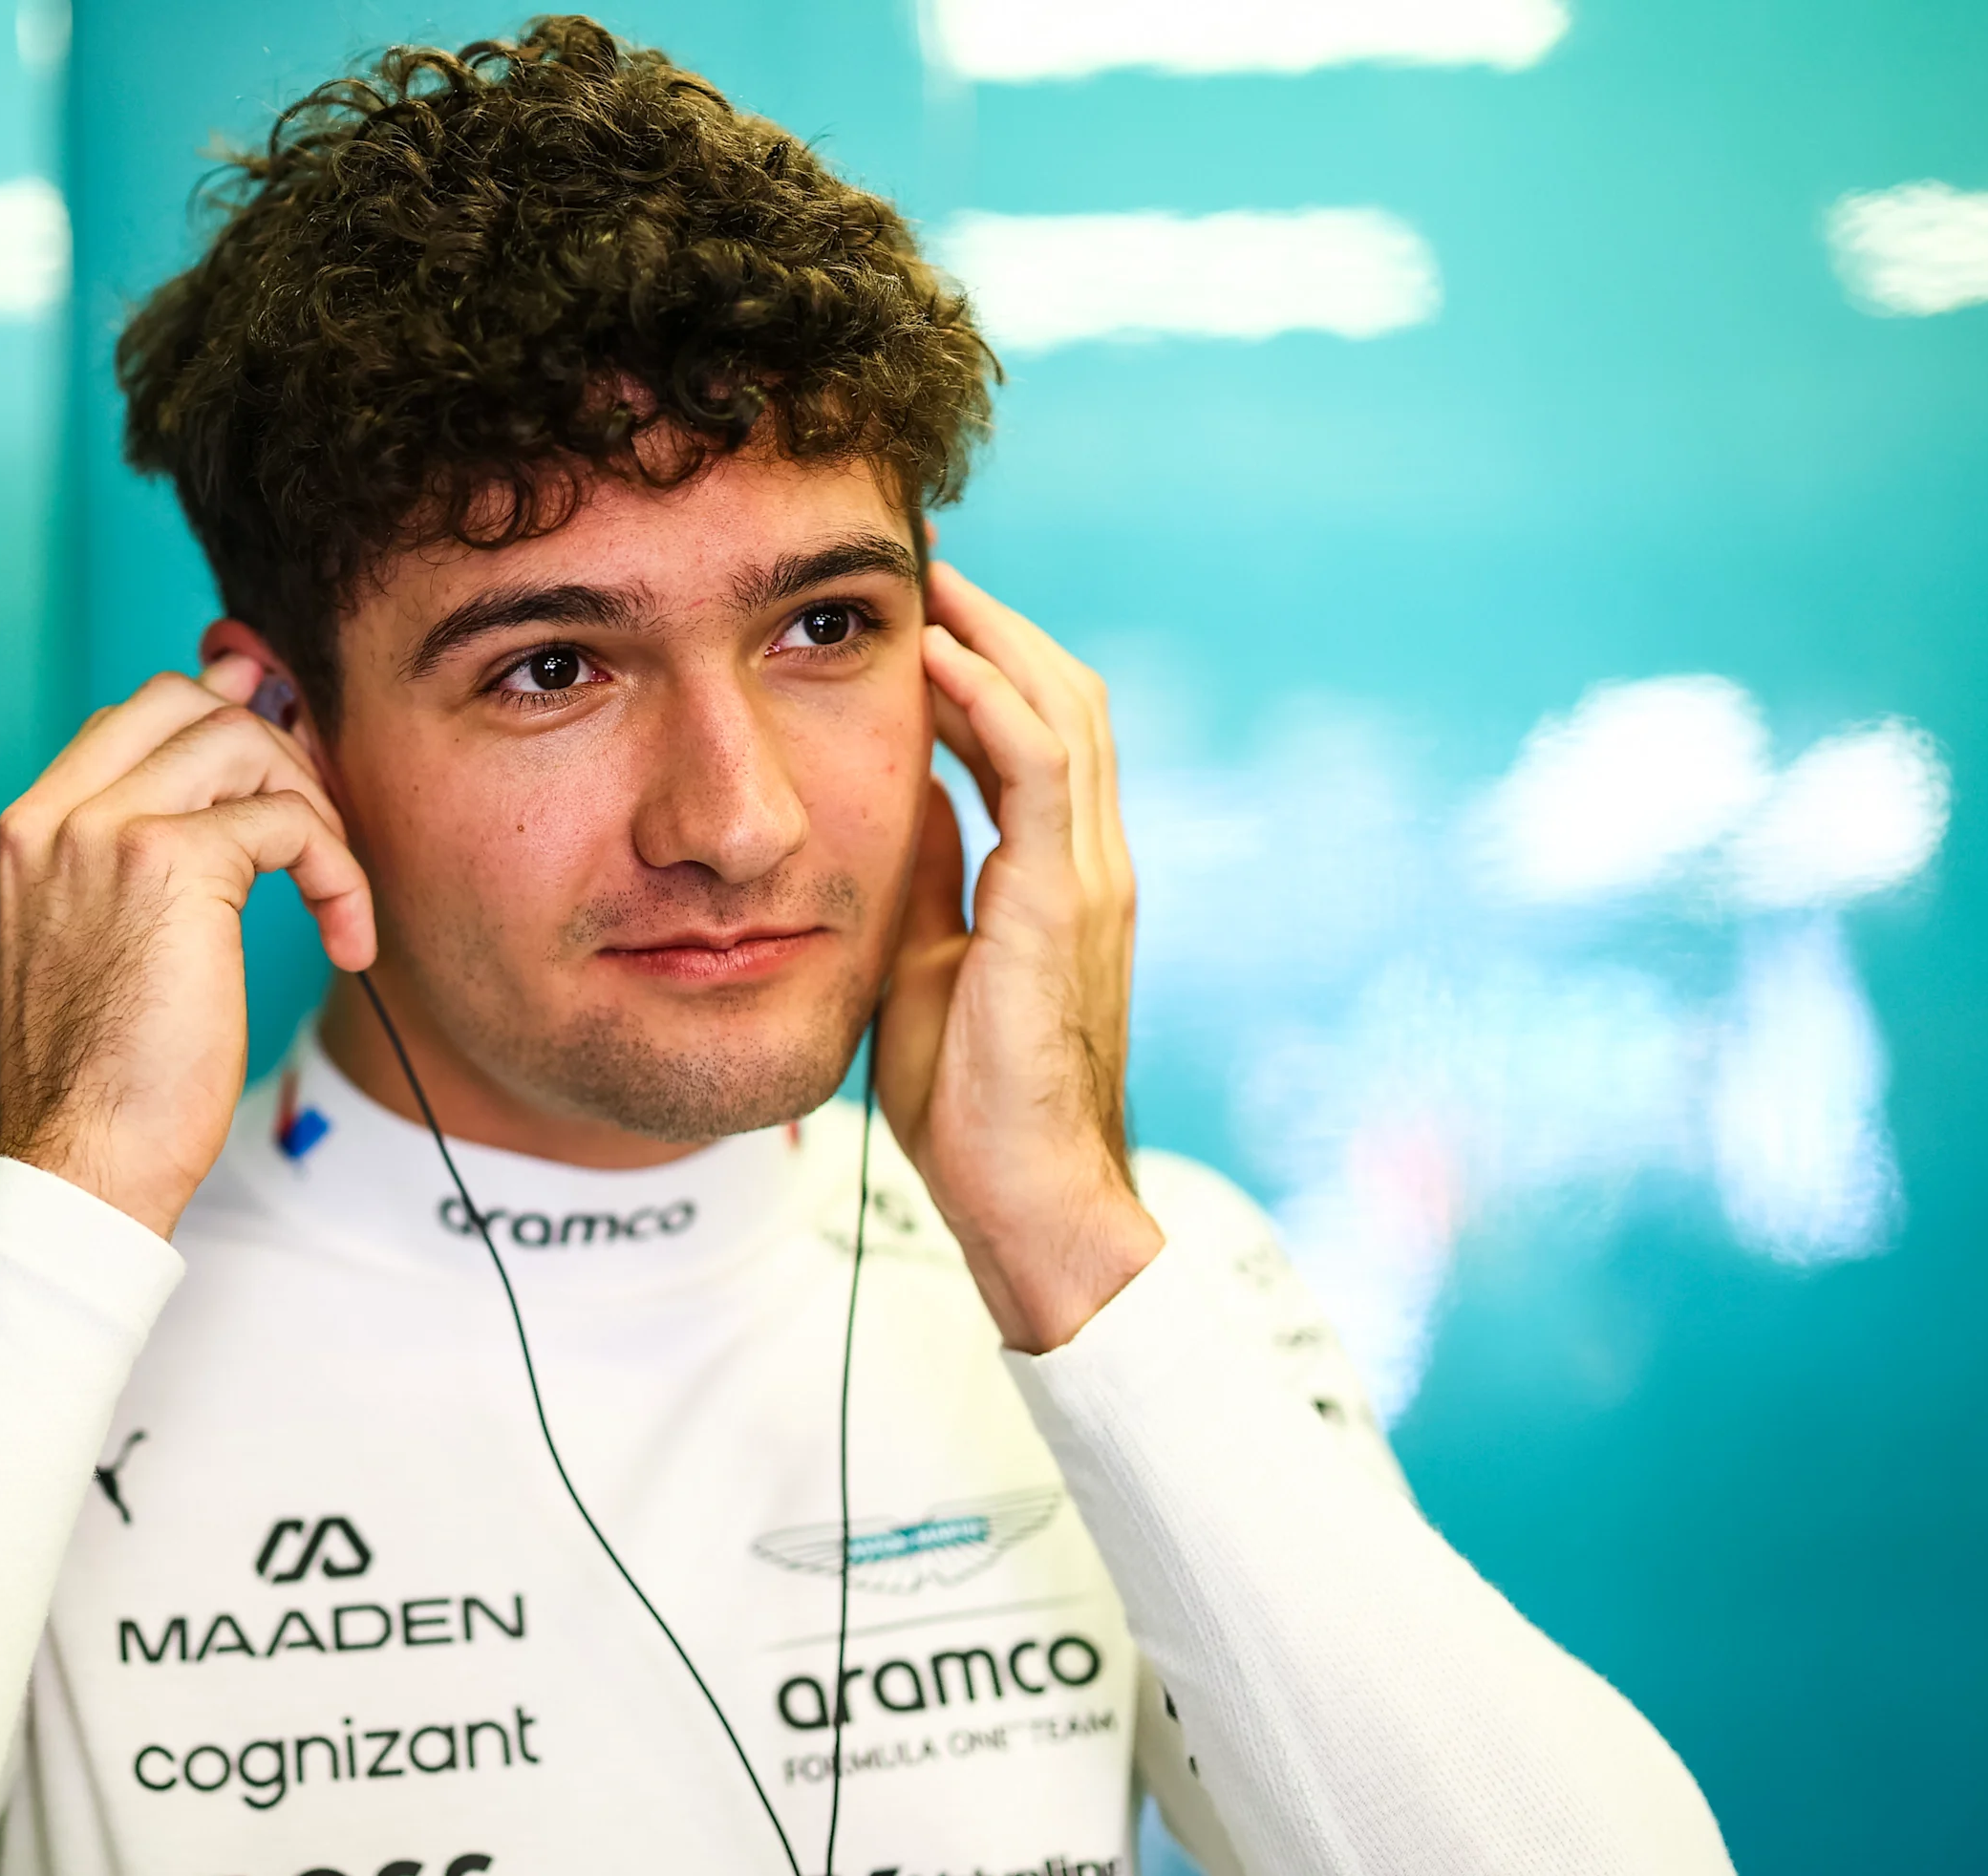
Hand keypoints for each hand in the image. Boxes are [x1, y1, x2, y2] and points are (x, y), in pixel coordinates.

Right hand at [0, 657, 375, 1236]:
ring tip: (330, 890)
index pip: (121, 726)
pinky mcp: (165, 861)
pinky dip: (337, 871)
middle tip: (313, 828)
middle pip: (176, 698)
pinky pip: (287, 820)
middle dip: (267, 747)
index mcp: (14, 842)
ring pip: (237, 738)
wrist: (82, 1162)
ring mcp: (96, 831)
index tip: (277, 791)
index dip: (215, 736)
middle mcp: (42, 821)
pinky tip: (345, 936)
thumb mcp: (93, 958)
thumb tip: (221, 813)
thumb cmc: (103, 1088)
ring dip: (310, 807)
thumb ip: (126, 876)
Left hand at [877, 563, 1165, 1352]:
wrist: (1030, 1201)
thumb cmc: (977, 1104)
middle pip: (1064, 695)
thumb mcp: (925, 961)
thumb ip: (927, 880)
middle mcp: (1091, 861)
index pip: (1040, 732)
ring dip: (994, 633)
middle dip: (995, 620)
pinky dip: (992, 701)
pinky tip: (938, 655)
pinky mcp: (1064, 907)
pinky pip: (1036, 772)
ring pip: (1063, 711)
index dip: (987, 660)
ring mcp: (1089, 879)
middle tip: (924, 561)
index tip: (920, 608)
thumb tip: (896, 802)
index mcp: (1061, 876)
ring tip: (931, 577)